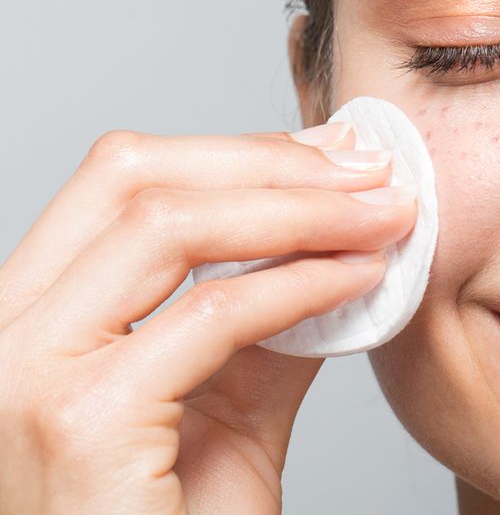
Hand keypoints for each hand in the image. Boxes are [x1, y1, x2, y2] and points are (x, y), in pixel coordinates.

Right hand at [0, 124, 417, 513]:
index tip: (337, 153)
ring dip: (301, 207)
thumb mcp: (227, 414)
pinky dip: (304, 283)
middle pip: (130, 174)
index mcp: (34, 319)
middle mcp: (6, 335)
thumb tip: (334, 247)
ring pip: (167, 224)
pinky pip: (213, 316)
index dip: (239, 152)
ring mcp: (26, 376)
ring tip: (386, 214)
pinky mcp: (77, 422)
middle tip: (373, 166)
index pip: (120, 183)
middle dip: (269, 157)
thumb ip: (265, 330)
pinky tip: (365, 278)